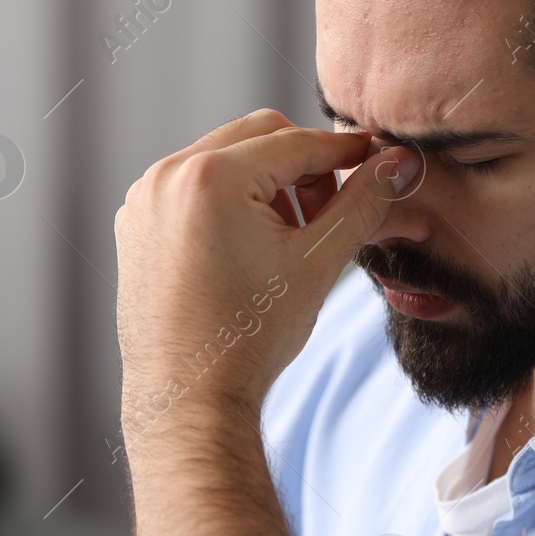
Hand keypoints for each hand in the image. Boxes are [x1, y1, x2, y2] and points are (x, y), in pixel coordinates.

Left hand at [115, 108, 417, 438]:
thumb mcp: (318, 263)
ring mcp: (145, 199)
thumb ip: (362, 203)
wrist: (189, 398)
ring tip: (284, 242)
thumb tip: (398, 163)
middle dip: (301, 167)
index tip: (377, 161)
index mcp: (211, 177)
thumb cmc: (249, 339)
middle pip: (257, 137)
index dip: (344, 151)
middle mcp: (168, 176)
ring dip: (264, 184)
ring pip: (224, 159)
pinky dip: (226, 202)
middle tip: (325, 215)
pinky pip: (192, 187)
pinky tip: (247, 251)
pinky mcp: (135, 223)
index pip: (296, 142)